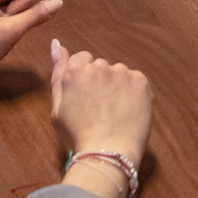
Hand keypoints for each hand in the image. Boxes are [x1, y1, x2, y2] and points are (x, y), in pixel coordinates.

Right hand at [50, 38, 152, 164]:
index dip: (84, 80)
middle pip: (100, 67)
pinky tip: (126, 112)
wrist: (107, 153)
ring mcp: (121, 72)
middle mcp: (98, 66)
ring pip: (118, 74)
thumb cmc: (78, 135)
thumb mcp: (57, 107)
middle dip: (100, 82)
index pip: (81, 60)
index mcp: (75, 70)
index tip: (86, 97)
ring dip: (117, 87)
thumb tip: (57, 44)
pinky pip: (135, 81)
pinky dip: (132, 93)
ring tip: (113, 113)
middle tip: (98, 109)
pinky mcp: (140, 81)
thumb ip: (57, 72)